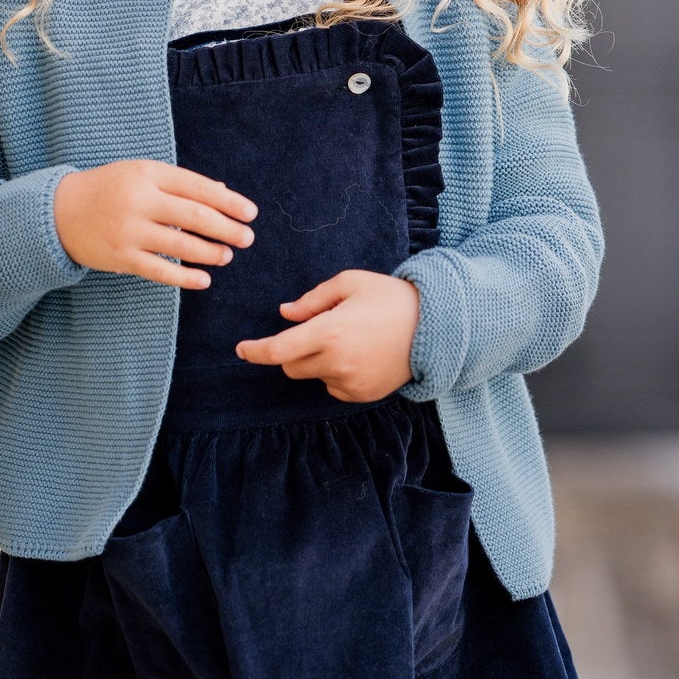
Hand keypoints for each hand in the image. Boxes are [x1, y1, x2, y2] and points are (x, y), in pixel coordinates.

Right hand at [53, 161, 256, 288]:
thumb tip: (223, 193)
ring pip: (181, 246)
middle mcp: (140, 201)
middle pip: (195, 217)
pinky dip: (185, 277)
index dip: (229, 202)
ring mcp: (129, 231)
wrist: (59, 212)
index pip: (198, 188)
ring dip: (210, 253)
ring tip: (227, 256)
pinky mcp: (121, 257)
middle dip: (227, 229)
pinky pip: (160, 270)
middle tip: (247, 238)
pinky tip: (204, 280)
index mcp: (148, 174)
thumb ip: (180, 183)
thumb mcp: (142, 174)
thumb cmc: (110, 189)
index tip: (251, 213)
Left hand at [234, 269, 420, 402]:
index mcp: (328, 332)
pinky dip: (336, 372)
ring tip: (350, 339)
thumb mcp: (350, 283)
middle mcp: (336, 362)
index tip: (241, 349)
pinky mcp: (361, 395)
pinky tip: (361, 354)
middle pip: (291, 367)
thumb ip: (312, 300)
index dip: (255, 352)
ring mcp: (349, 383)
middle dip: (292, 351)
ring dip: (317, 360)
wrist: (436, 327)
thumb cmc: (390, 297)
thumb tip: (285, 314)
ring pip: (313, 376)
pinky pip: (333, 386)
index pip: (278, 350)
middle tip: (318, 329)